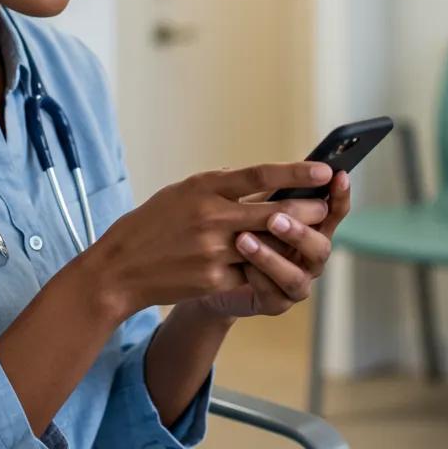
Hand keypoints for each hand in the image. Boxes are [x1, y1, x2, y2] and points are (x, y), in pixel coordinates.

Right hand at [84, 161, 335, 321]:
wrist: (120, 268)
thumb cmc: (154, 223)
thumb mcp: (184, 192)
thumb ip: (221, 187)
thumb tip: (261, 181)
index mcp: (204, 187)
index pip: (259, 175)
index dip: (295, 172)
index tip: (323, 169)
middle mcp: (211, 216)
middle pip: (273, 211)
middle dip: (306, 209)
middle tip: (326, 204)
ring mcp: (213, 250)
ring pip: (268, 244)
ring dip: (292, 239)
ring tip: (312, 233)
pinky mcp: (213, 279)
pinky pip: (251, 271)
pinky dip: (266, 265)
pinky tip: (278, 261)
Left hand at [193, 168, 351, 319]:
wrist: (213, 268)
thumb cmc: (239, 226)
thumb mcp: (254, 202)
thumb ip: (274, 190)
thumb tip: (287, 165)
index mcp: (312, 227)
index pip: (333, 210)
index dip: (339, 195)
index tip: (338, 176)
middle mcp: (310, 257)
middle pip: (321, 247)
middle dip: (299, 232)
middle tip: (274, 218)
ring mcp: (296, 282)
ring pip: (295, 276)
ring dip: (270, 257)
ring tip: (243, 240)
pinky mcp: (276, 303)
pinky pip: (272, 295)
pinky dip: (256, 277)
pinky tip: (239, 265)